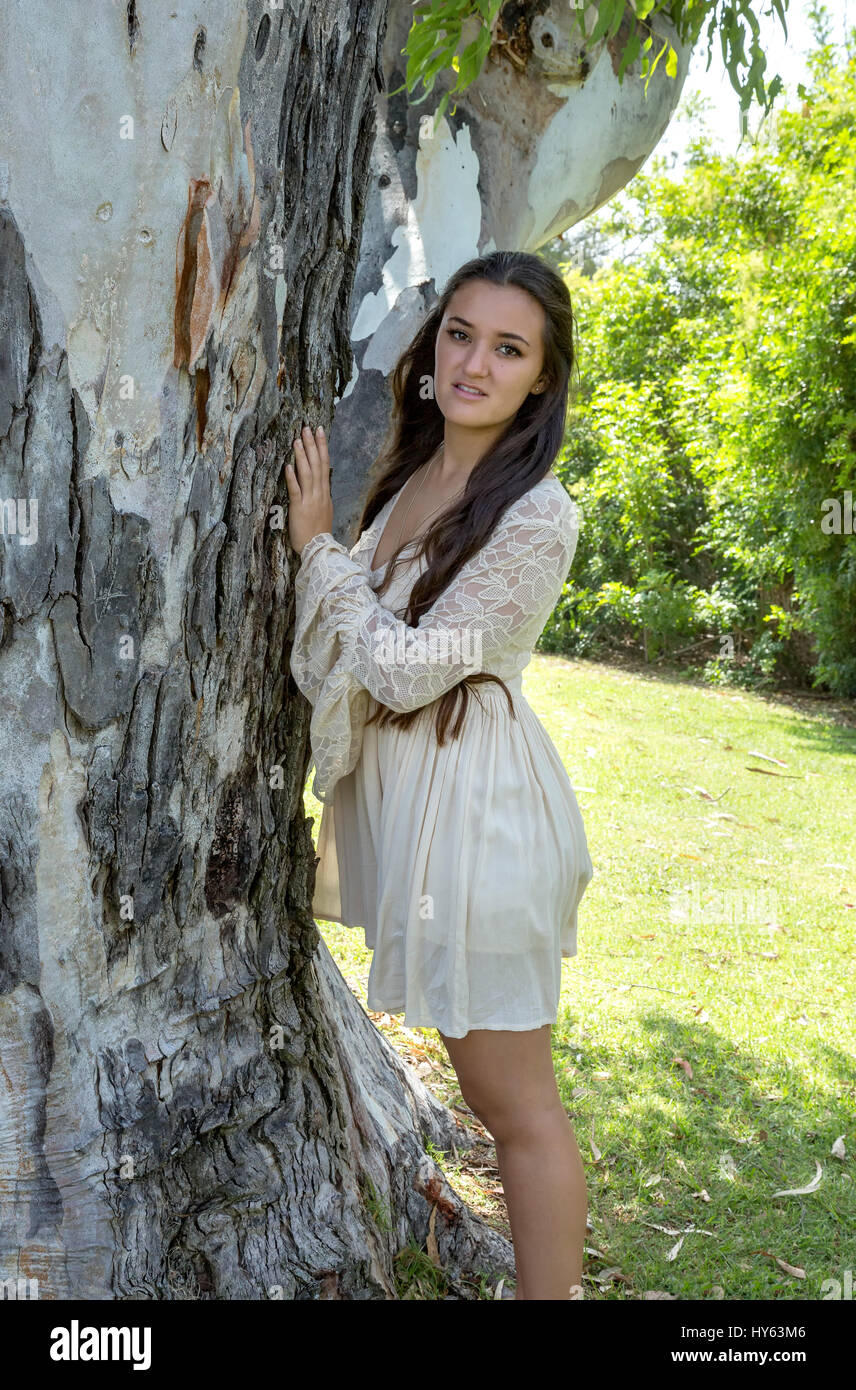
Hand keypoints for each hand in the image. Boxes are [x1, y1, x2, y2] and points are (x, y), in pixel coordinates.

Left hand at [285, 424, 333, 556]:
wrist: (319, 549)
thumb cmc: (318, 532)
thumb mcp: (324, 509)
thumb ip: (321, 494)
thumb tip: (320, 481)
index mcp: (325, 492)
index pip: (325, 464)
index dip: (322, 447)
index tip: (320, 431)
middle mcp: (319, 493)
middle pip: (317, 465)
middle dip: (312, 445)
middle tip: (307, 428)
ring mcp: (310, 500)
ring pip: (307, 474)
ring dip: (302, 457)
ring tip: (297, 440)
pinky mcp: (299, 509)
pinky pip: (296, 491)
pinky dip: (292, 478)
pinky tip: (288, 466)